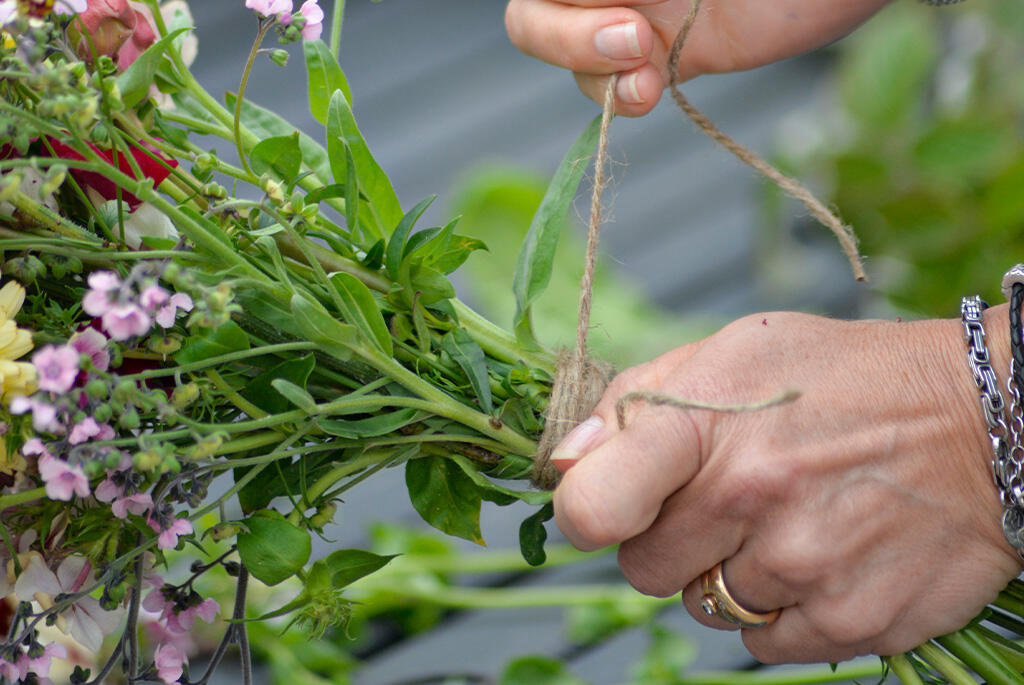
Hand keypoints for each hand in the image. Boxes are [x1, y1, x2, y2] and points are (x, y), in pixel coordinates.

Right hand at [505, 0, 893, 115]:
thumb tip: (609, 8)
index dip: (565, 2)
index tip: (624, 4)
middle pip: (533, 15)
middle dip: (566, 36)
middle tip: (634, 40)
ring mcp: (630, 14)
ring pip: (568, 54)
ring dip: (593, 72)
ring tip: (647, 75)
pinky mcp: (661, 54)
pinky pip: (612, 88)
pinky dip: (620, 98)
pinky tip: (652, 91)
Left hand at [550, 310, 1022, 662]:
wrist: (983, 422)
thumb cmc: (843, 380)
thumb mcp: (734, 352)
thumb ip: (636, 403)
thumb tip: (563, 463)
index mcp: (707, 425)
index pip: (593, 505)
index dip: (586, 513)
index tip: (606, 506)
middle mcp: (751, 499)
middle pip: (642, 569)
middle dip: (667, 539)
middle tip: (721, 501)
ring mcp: (804, 567)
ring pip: (703, 608)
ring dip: (727, 574)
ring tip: (783, 521)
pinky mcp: (852, 621)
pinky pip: (765, 642)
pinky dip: (779, 611)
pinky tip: (818, 557)